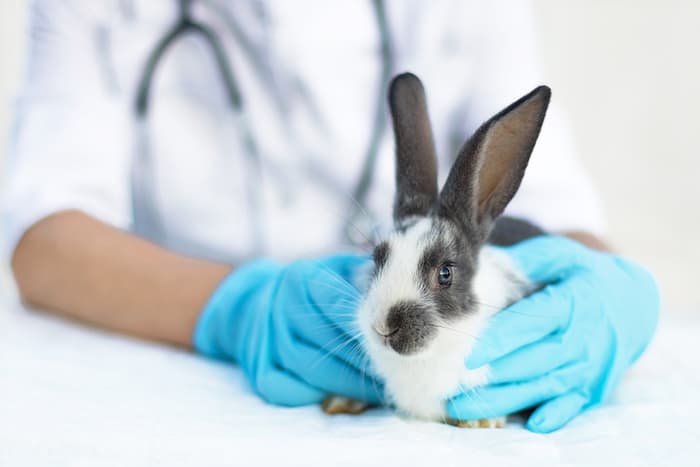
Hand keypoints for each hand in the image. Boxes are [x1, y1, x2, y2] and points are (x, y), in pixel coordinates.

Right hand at [194, 254, 381, 405]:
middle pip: (328, 341)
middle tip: (395, 370)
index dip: (369, 324)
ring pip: (312, 369)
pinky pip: (290, 390)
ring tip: (377, 387)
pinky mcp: (259, 368)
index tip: (396, 339)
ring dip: (348, 383)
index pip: (337, 303)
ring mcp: (267, 339)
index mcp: (301, 278)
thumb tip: (403, 295)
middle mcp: (280, 307)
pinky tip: (342, 395)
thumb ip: (365, 277)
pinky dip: (317, 395)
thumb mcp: (336, 270)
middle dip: (366, 358)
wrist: (258, 303)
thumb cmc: (313, 288)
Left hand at [447, 236, 658, 431]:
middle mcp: (584, 338)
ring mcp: (590, 367)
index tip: (468, 352)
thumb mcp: (561, 256)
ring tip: (462, 407)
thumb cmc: (582, 276)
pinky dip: (553, 415)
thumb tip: (482, 263)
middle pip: (535, 359)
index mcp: (574, 302)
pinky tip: (529, 424)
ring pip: (544, 386)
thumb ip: (526, 260)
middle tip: (454, 381)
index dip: (502, 338)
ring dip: (504, 399)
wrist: (632, 304)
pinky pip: (571, 405)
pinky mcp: (593, 388)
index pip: (534, 323)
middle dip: (495, 372)